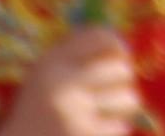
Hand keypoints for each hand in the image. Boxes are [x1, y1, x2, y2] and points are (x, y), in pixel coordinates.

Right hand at [9, 26, 153, 135]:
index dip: (117, 47)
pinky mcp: (84, 135)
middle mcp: (61, 84)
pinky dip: (112, 131)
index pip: (100, 37)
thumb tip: (122, 47)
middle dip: (122, 84)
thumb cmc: (36, 115)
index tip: (118, 60)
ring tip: (102, 116)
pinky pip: (121, 127)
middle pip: (121, 69)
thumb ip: (76, 57)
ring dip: (121, 110)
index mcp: (49, 64)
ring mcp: (74, 112)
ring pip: (129, 99)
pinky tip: (93, 134)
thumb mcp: (44, 78)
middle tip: (110, 95)